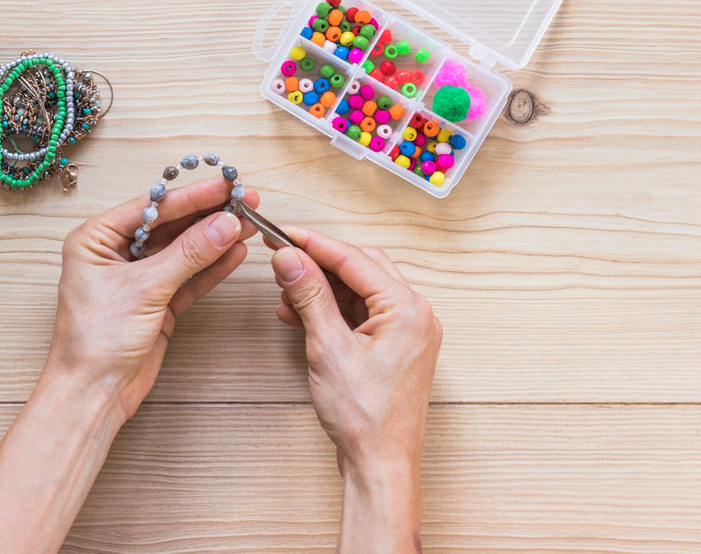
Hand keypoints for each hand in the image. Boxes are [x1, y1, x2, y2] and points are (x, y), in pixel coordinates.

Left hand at [50, 178, 258, 419]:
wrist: (93, 394)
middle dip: (208, 215)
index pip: (152, 208)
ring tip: (249, 223)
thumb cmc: (95, 342)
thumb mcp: (144, 289)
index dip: (192, 196)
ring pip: (183, 251)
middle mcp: (115, 254)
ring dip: (215, 239)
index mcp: (96, 239)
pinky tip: (236, 253)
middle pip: (170, 226)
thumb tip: (224, 224)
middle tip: (244, 202)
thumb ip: (188, 254)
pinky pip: (189, 278)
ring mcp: (138, 279)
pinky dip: (212, 268)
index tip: (225, 186)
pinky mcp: (157, 303)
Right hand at [270, 229, 440, 551]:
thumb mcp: (328, 348)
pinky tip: (303, 316)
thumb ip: (309, 296)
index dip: (315, 244)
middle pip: (361, 269)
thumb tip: (291, 259)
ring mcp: (408, 333)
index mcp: (407, 309)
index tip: (285, 235)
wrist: (381, 464)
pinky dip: (334, 312)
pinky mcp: (396, 349)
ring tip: (288, 293)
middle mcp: (415, 315)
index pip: (354, 259)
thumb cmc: (366, 418)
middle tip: (285, 261)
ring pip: (361, 292)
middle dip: (320, 264)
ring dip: (324, 290)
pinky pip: (363, 315)